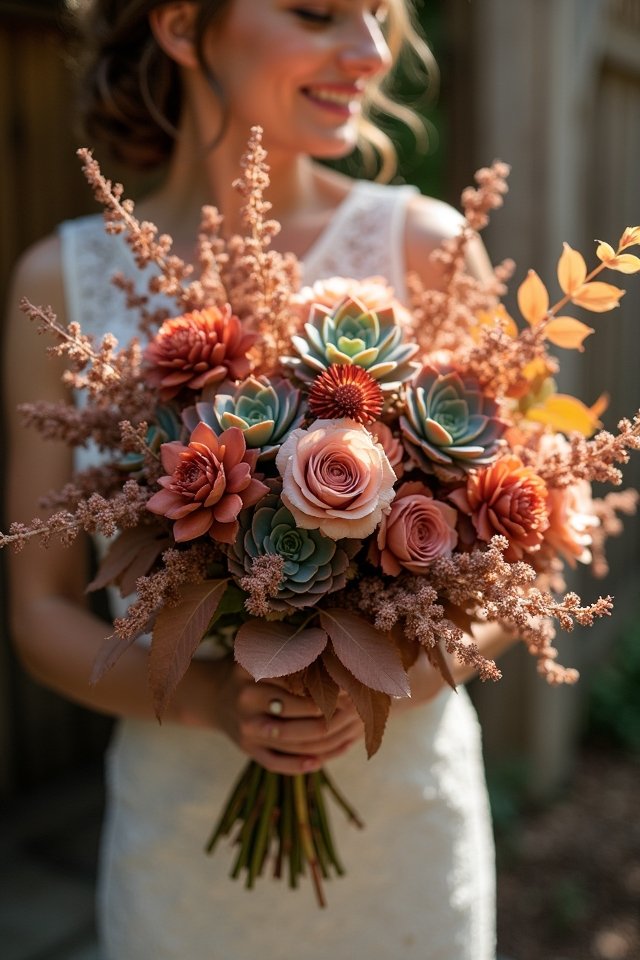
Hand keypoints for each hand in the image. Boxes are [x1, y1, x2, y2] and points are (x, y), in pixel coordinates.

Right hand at [209, 660, 363, 774]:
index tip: (352, 685)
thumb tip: (338, 661)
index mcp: (252, 671)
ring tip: (350, 734)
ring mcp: (246, 729)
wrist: (216, 698)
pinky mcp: (247, 750)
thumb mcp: (264, 656)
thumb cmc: (253, 672)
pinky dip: (301, 765)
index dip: (328, 685)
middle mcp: (246, 700)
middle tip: (357, 709)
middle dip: (332, 713)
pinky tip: (321, 761)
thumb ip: (292, 657)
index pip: (297, 680)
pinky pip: (277, 763)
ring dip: (325, 740)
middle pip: (298, 712)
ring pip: (292, 740)